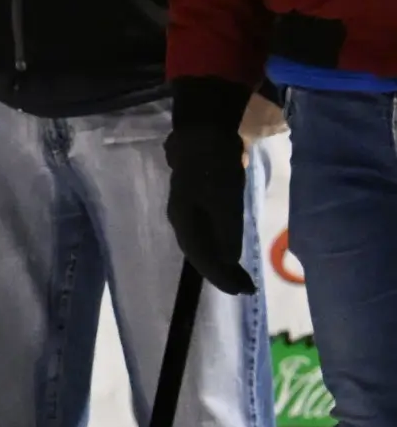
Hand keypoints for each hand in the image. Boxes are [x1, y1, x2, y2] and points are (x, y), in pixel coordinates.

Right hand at [165, 77, 255, 296]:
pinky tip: (227, 247)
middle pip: (199, 255)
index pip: (203, 259)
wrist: (202, 135)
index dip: (222, 277)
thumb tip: (228, 260)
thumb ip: (226, 232)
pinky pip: (204, 233)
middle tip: (244, 286)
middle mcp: (181, 222)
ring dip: (219, 261)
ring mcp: (186, 211)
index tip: (243, 290)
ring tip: (237, 273)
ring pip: (201, 245)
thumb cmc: (214, 167)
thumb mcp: (225, 200)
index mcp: (185, 223)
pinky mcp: (195, 202)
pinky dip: (218, 245)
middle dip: (221, 273)